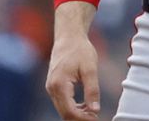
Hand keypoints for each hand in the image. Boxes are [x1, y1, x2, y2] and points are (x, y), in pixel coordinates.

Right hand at [46, 2, 100, 119]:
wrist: (69, 36)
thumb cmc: (80, 49)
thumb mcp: (90, 69)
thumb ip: (92, 90)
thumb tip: (95, 110)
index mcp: (59, 84)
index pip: (70, 111)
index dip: (84, 119)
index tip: (97, 118)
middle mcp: (51, 88)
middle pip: (64, 113)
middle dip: (80, 119)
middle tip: (96, 117)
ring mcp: (51, 87)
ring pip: (63, 110)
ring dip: (77, 114)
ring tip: (93, 112)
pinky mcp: (53, 86)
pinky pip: (62, 103)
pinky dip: (73, 108)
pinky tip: (86, 106)